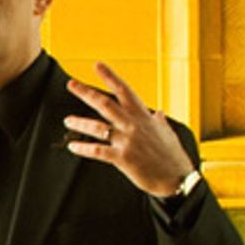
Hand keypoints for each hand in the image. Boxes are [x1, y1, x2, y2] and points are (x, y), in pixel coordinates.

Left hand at [64, 63, 194, 197]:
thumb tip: (158, 113)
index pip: (124, 90)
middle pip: (105, 103)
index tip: (97, 65)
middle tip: (71, 84)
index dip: (110, 77)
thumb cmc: (173, 157)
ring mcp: (127, 141)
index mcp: (144, 117)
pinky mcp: (122, 158)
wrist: (177, 179)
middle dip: (86, 92)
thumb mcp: (168, 133)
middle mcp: (133, 125)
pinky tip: (72, 147)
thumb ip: (159, 122)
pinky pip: (98, 151)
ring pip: (98, 127)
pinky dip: (83, 148)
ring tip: (68, 121)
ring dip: (80, 123)